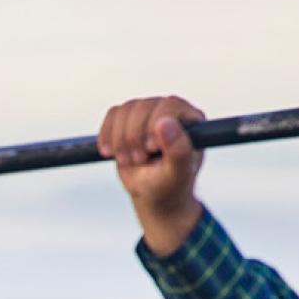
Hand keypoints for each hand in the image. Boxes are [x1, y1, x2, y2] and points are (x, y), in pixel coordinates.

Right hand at [98, 95, 205, 255]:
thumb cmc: (170, 185)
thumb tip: (165, 123)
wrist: (153, 193)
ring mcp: (149, 112)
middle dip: (133, 137)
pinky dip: (107, 135)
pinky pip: (112, 115)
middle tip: (138, 160)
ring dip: (120, 139)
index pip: (169, 105)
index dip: (154, 124)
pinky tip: (111, 152)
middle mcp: (171, 111)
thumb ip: (177, 150)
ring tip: (127, 160)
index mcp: (191, 120)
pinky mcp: (129, 118)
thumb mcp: (176, 173)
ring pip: (125, 110)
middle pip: (143, 106)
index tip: (150, 149)